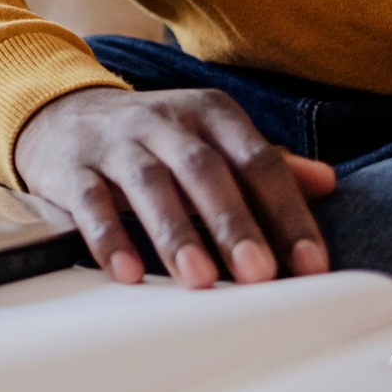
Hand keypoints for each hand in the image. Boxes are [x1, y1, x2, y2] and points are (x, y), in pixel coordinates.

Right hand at [14, 86, 335, 287]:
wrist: (65, 112)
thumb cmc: (156, 137)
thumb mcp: (212, 138)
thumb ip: (266, 162)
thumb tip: (326, 182)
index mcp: (211, 113)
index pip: (258, 160)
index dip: (288, 211)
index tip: (310, 263)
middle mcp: (167, 121)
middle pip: (205, 170)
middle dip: (234, 223)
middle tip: (259, 274)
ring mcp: (118, 142)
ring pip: (150, 183)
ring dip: (176, 232)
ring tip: (199, 279)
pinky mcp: (75, 167)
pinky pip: (91, 202)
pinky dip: (108, 237)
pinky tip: (128, 272)